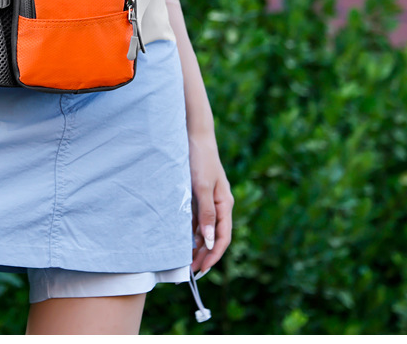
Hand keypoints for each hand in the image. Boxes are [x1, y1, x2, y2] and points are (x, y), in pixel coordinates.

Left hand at [188, 134, 232, 277]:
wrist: (194, 135)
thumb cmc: (200, 159)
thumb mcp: (202, 187)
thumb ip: (207, 213)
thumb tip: (210, 241)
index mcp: (225, 204)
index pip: (223, 237)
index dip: (214, 256)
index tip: (201, 270)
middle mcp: (219, 204)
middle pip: (214, 236)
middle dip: (204, 254)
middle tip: (190, 270)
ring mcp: (209, 200)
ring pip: (205, 229)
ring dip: (197, 245)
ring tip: (185, 259)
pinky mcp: (199, 195)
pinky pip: (197, 219)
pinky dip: (191, 231)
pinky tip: (182, 239)